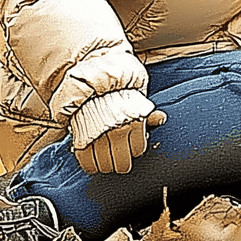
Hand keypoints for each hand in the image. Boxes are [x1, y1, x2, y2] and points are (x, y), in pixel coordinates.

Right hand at [51, 52, 163, 175]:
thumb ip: (146, 113)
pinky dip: (89, 164)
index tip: (130, 148)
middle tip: (119, 160)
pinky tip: (92, 163)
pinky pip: (85, 159)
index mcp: (134, 120)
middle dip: (121, 163)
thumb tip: (161, 118)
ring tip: (106, 161)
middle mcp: (117, 128)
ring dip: (106, 165)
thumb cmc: (114, 87)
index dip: (134, 151)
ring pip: (105, 164)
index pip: (137, 150)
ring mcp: (98, 133)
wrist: (90, 75)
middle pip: (122, 162)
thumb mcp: (134, 96)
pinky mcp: (80, 135)